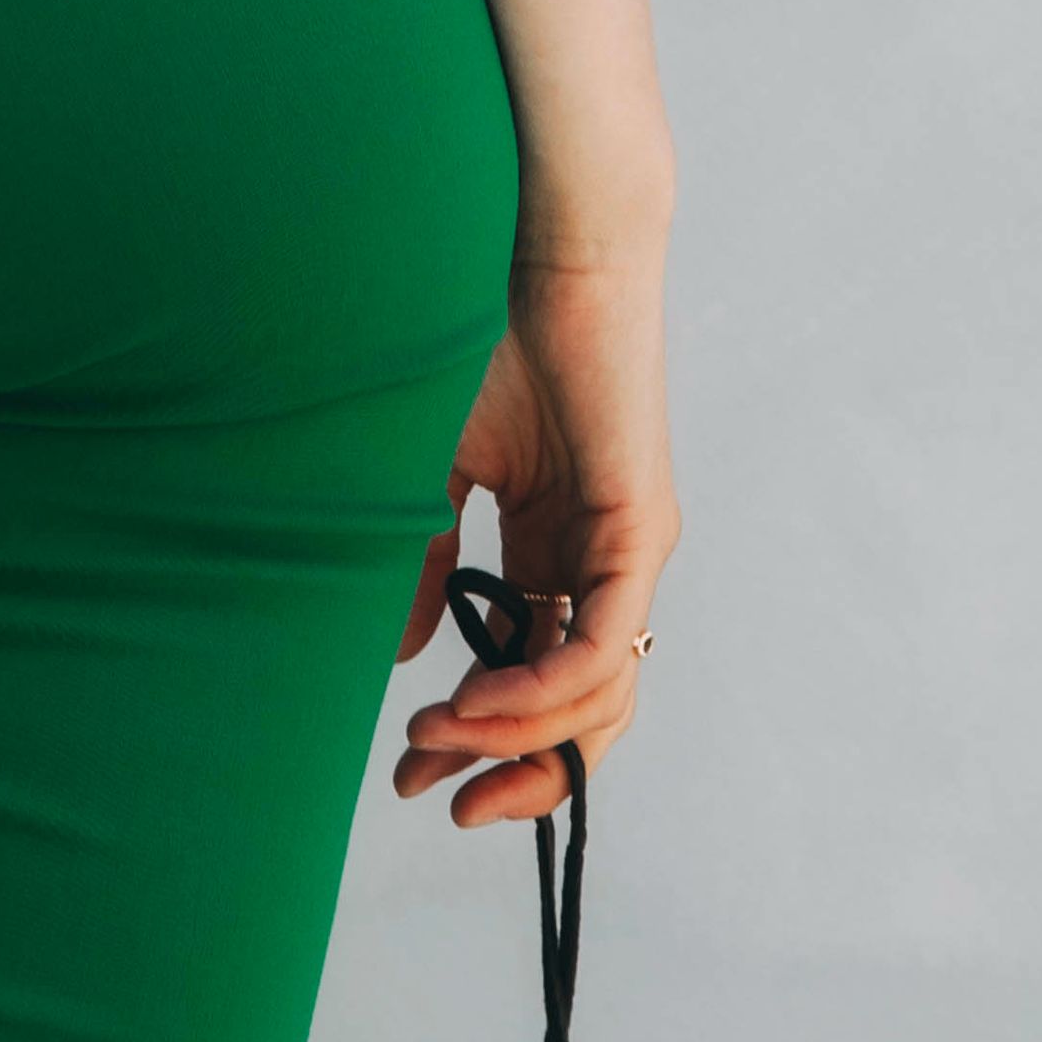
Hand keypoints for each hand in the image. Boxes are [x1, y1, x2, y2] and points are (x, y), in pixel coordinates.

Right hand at [389, 254, 676, 831]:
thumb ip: (423, 558)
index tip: (414, 773)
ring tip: (438, 738)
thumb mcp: (434, 468)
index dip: (483, 739)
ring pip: (598, 695)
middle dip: (510, 769)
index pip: (536, 678)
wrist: (538, 245)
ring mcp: (628, 552)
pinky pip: (603, 642)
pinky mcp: (638, 528)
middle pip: (581, 713)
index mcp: (557, 551)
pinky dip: (546, 686)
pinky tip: (479, 701)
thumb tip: (403, 659)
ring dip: (516, 734)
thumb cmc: (484, 333)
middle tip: (436, 797)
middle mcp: (603, 565)